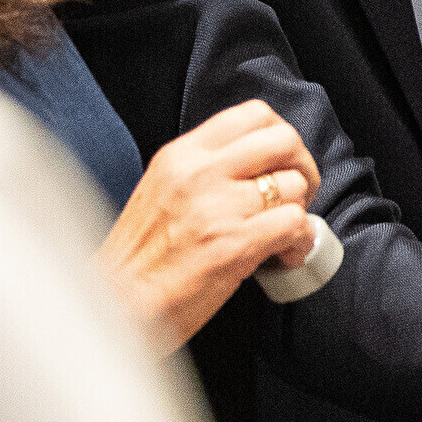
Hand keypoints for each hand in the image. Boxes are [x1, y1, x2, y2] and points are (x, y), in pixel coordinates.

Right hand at [96, 99, 320, 350]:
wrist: (117, 307)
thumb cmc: (142, 258)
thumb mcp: (162, 190)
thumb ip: (205, 170)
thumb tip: (260, 165)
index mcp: (181, 154)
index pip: (253, 114)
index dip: (281, 138)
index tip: (282, 165)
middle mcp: (198, 172)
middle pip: (285, 140)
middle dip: (304, 169)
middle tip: (297, 196)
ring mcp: (217, 207)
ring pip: (295, 187)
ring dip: (300, 214)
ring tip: (283, 237)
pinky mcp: (233, 244)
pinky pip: (295, 224)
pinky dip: (300, 242)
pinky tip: (283, 257)